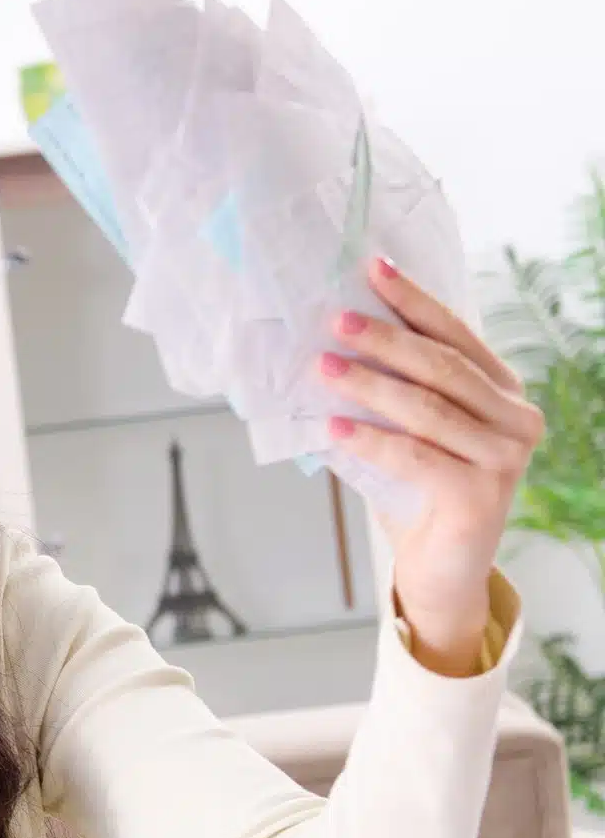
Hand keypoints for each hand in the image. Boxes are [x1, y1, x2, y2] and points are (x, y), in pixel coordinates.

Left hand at [318, 257, 544, 673]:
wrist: (439, 569)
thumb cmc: (417, 491)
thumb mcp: (406, 431)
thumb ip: (388, 391)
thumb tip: (327, 344)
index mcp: (502, 390)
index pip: (456, 334)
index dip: (413, 300)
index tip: (372, 268)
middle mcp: (516, 418)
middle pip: (442, 366)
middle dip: (385, 339)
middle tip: (335, 319)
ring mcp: (506, 458)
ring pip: (428, 409)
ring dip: (369, 386)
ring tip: (321, 368)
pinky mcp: (482, 496)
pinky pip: (417, 457)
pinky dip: (371, 440)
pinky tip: (332, 429)